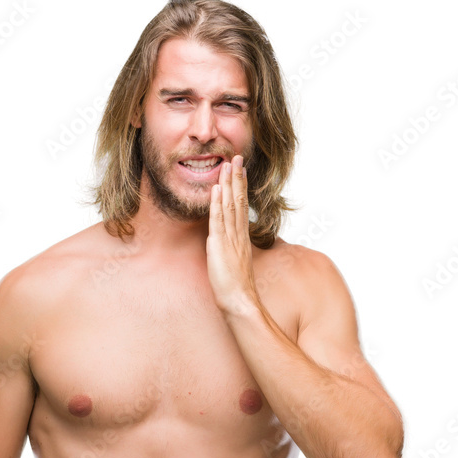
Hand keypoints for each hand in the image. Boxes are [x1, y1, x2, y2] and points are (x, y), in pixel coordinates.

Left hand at [206, 154, 257, 314]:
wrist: (239, 300)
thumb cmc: (236, 288)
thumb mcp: (234, 263)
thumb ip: (231, 250)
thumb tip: (223, 242)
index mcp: (241, 237)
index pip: (241, 206)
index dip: (240, 187)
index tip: (239, 170)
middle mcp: (238, 234)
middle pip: (238, 200)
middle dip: (237, 178)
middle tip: (236, 157)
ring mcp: (230, 238)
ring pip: (230, 206)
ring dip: (228, 184)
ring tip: (228, 165)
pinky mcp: (220, 246)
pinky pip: (219, 220)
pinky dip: (217, 204)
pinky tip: (216, 190)